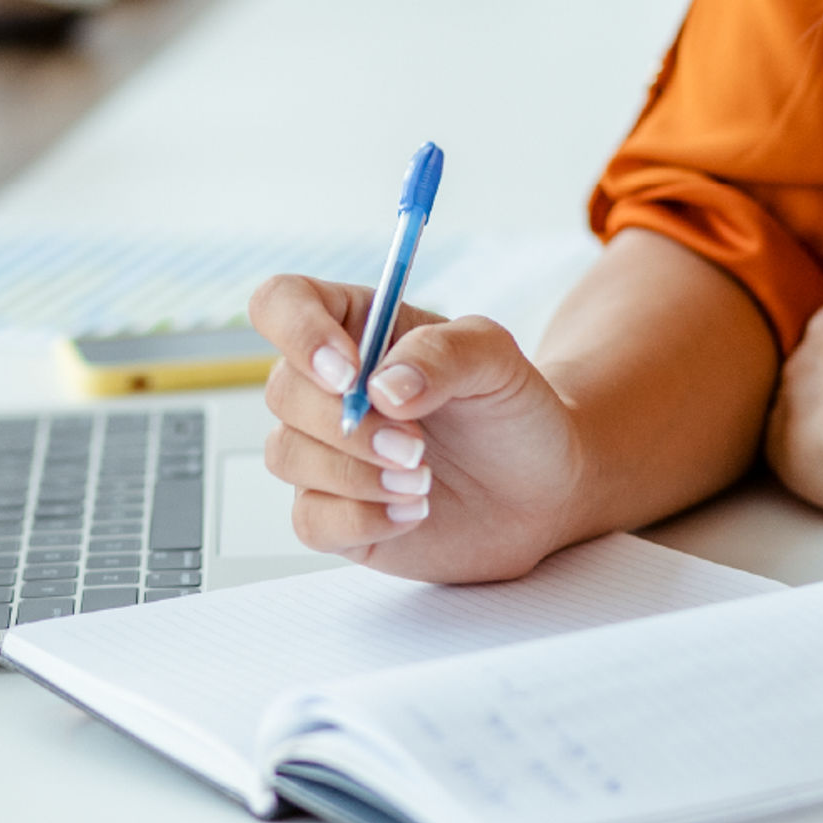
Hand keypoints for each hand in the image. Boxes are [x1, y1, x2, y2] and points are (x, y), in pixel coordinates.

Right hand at [247, 271, 594, 580]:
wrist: (541, 486)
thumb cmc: (512, 408)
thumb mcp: (496, 358)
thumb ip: (443, 353)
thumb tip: (381, 387)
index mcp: (355, 326)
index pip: (282, 303)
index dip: (299, 333)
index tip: (349, 374)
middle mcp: (326, 387)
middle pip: (283, 390)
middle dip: (349, 426)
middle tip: (416, 448)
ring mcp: (324, 451)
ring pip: (287, 455)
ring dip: (355, 475)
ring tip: (424, 482)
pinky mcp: (332, 513)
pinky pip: (309, 520)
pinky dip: (360, 519)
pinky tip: (413, 514)